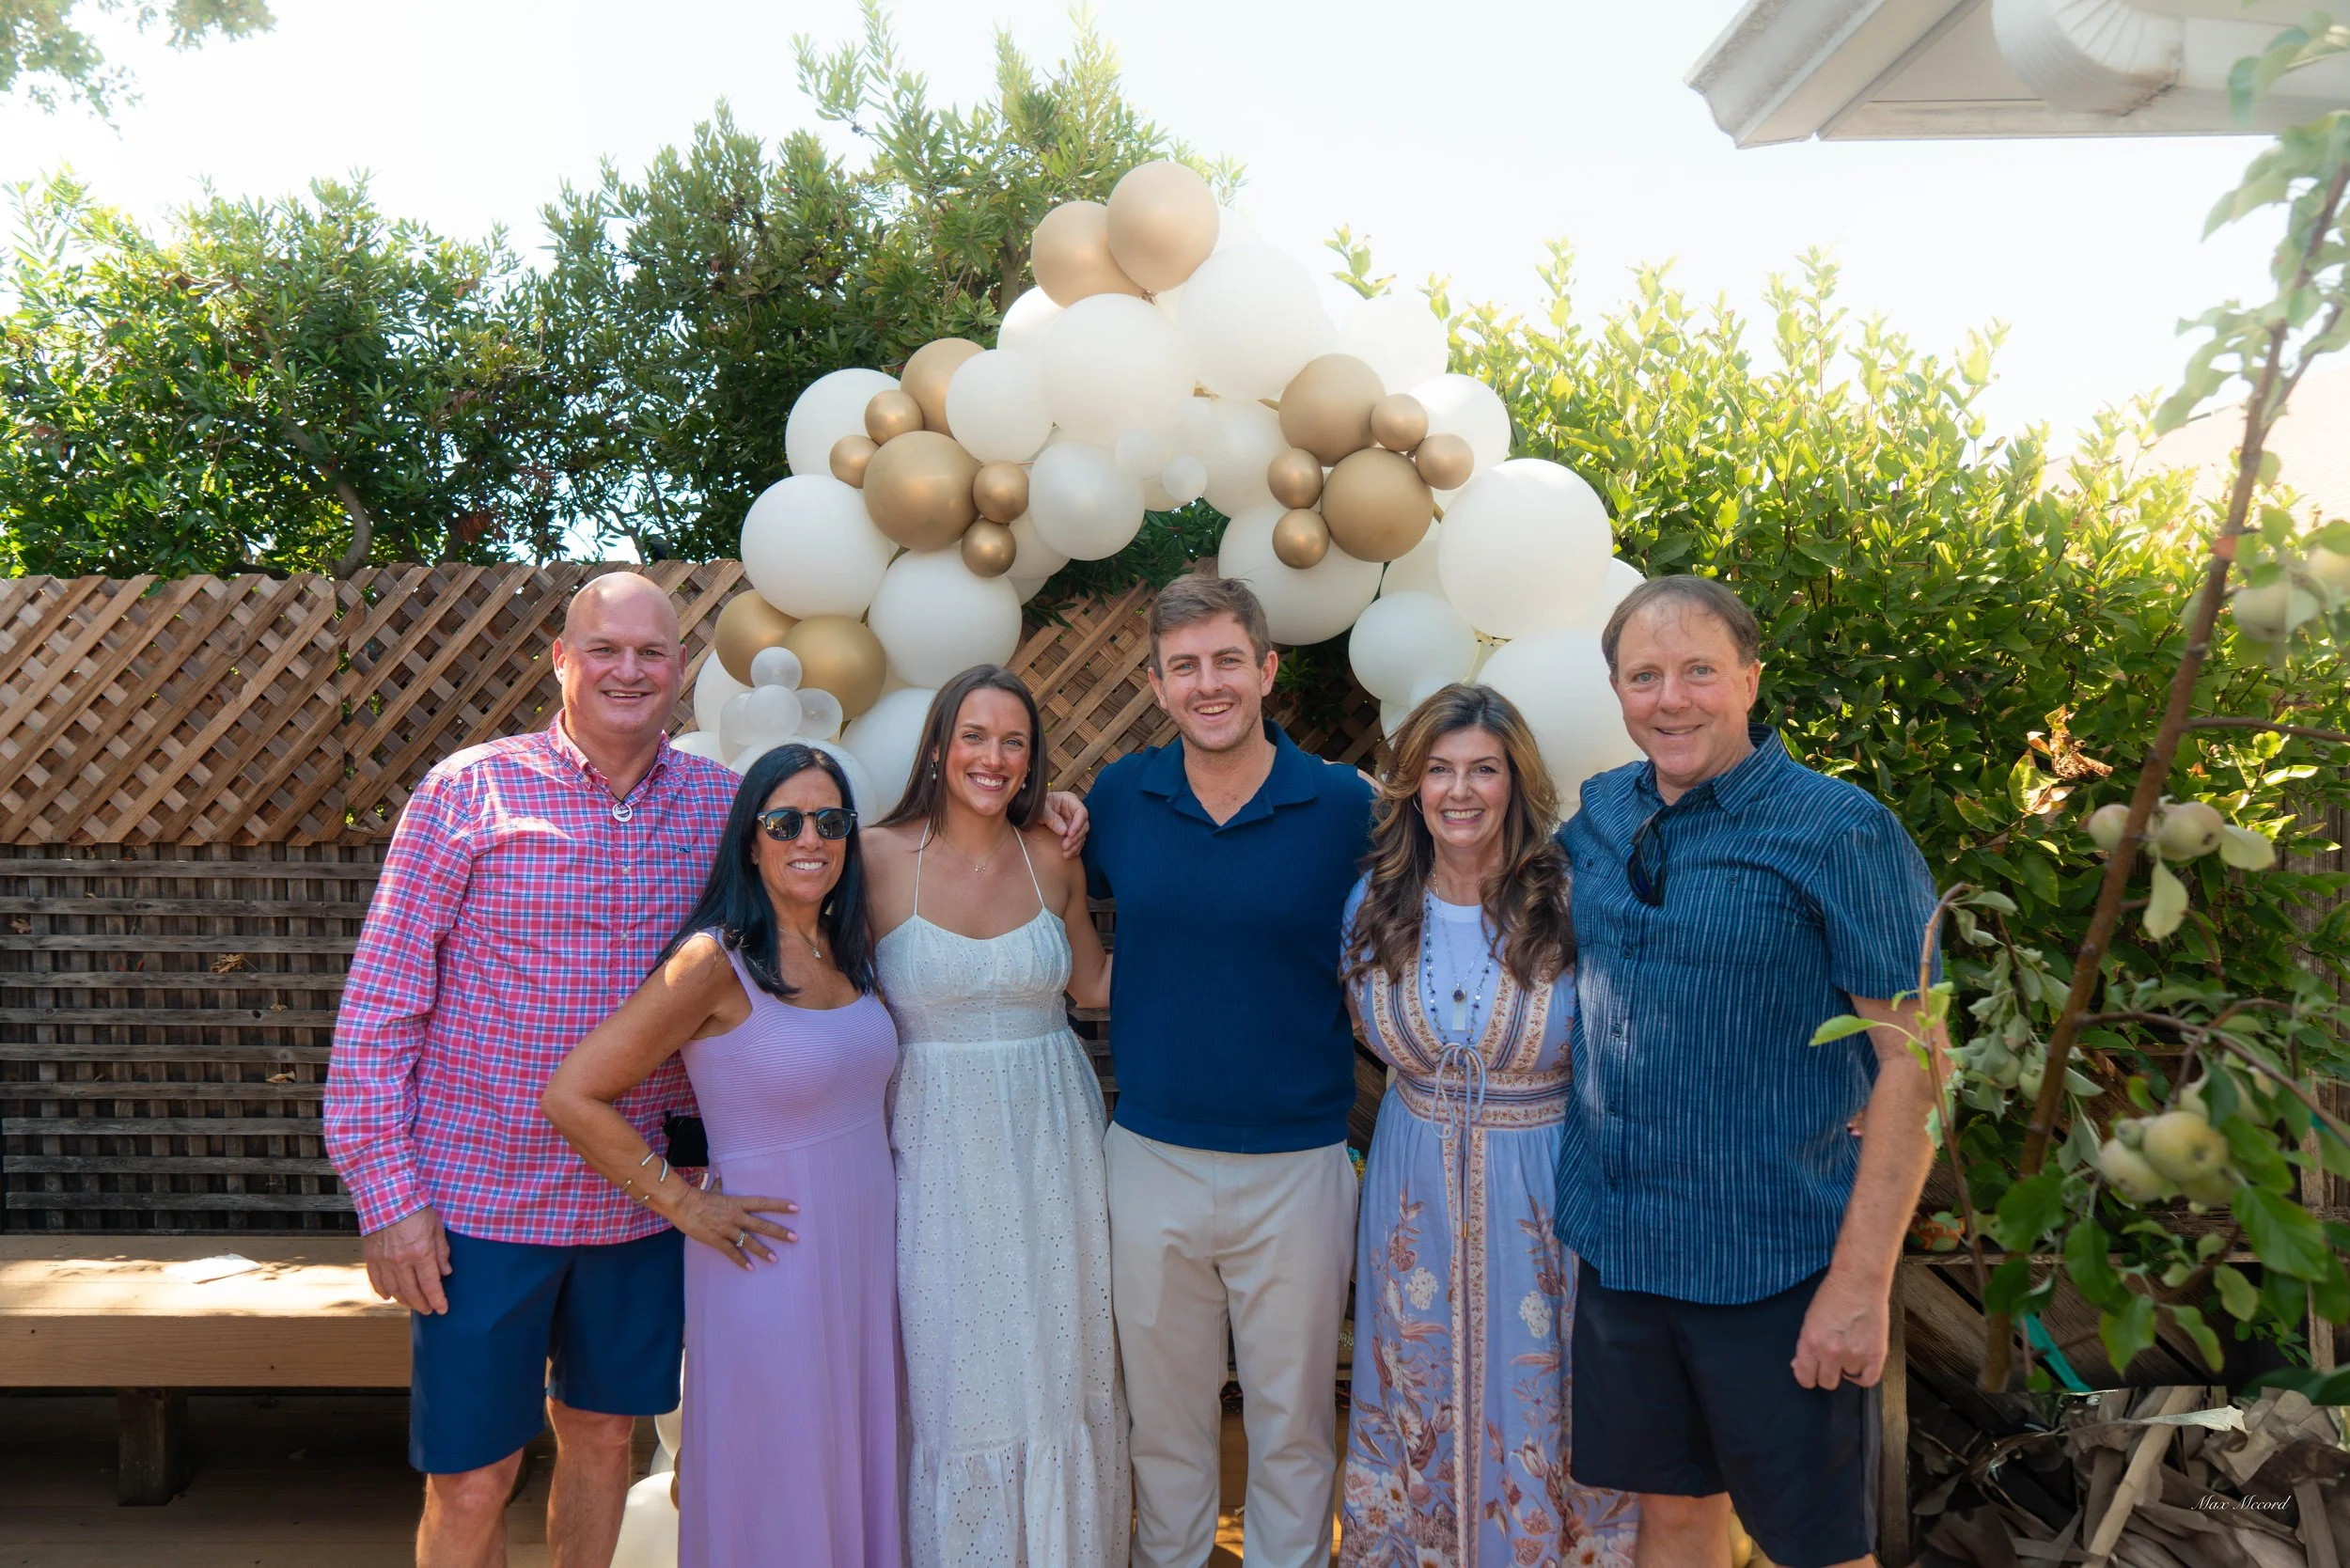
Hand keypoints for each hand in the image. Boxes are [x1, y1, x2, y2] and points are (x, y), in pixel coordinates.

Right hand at [362, 1206, 451, 1314]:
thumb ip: (442, 1252)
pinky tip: (390, 1296)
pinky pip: (376, 1281)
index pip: (430, 1285)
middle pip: (412, 1292)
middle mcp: (401, 1261)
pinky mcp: (371, 1258)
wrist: (386, 1196)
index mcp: (420, 1253)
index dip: (437, 1300)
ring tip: (413, 1304)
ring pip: (394, 1291)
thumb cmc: (415, 1208)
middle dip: (422, 1304)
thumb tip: (446, 1272)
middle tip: (428, 1311)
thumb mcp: (436, 1227)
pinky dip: (383, 1292)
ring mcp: (384, 1261)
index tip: (442, 1309)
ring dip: (404, 1301)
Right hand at [671, 1182, 798, 1267]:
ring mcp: (727, 1229)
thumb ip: (720, 1184)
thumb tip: (720, 1173)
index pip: (763, 1203)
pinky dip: (741, 1260)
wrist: (682, 1204)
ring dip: (763, 1251)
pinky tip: (750, 1268)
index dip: (780, 1205)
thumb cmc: (697, 1196)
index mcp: (737, 1202)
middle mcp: (736, 1216)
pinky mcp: (717, 1240)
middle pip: (762, 1225)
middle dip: (779, 1232)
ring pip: (750, 1241)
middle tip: (795, 1238)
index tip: (795, 1208)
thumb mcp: (713, 1189)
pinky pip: (732, 1252)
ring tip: (775, 1259)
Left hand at [1040, 790, 1088, 857]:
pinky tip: (1068, 854)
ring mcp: (1073, 822)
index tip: (1069, 834)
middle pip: (1083, 825)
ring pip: (1081, 835)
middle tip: (1065, 846)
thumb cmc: (1036, 805)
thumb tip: (1064, 832)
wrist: (1031, 810)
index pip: (1081, 812)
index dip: (1078, 824)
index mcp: (1070, 801)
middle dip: (1076, 837)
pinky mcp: (1071, 831)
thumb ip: (1051, 818)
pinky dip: (1074, 848)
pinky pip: (1076, 841)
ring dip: (1075, 845)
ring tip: (1065, 853)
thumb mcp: (1041, 808)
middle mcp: (1074, 812)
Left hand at [1790, 1269, 1889, 1389]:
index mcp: (1811, 1342)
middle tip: (1831, 1361)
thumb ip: (1805, 1345)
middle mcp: (1831, 1352)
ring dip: (1848, 1368)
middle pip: (1827, 1382)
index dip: (1808, 1377)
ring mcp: (1854, 1355)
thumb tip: (1800, 1365)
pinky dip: (1864, 1376)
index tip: (1811, 1374)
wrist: (1859, 1281)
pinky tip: (1860, 1365)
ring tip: (1849, 1349)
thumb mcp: (1809, 1319)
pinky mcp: (1875, 1354)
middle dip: (1827, 1374)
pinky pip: (1869, 1380)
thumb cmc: (1834, 1293)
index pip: (1805, 1378)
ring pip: (1848, 1378)